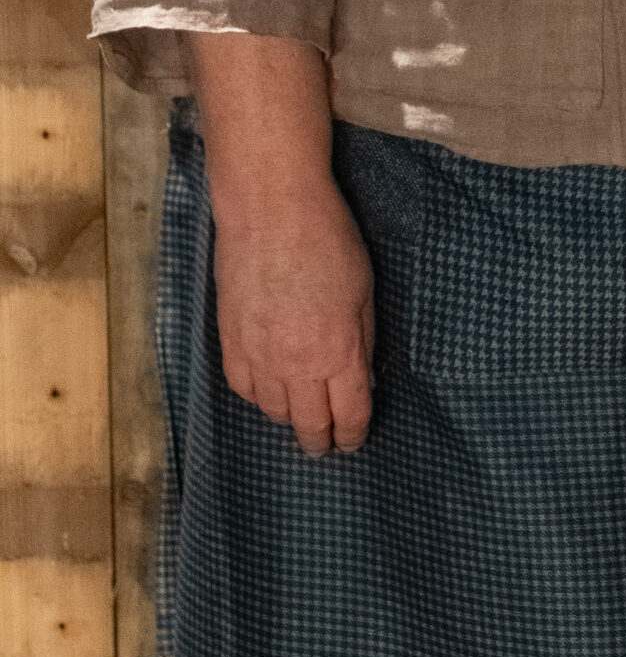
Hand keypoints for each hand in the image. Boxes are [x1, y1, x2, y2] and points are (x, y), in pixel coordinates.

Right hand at [187, 29, 373, 454]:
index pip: (349, 415)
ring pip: (273, 411)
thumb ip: (361, 339)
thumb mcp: (365, 289)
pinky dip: (257, 396)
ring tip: (298, 417)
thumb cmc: (329, 239)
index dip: (353, 434)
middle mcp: (297, 365)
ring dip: (289, 418)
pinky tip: (266, 391)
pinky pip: (242, 387)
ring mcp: (258, 355)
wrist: (271, 210)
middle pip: (308, 424)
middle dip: (320, 440)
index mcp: (339, 353)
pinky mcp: (229, 340)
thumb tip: (361, 373)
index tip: (353, 441)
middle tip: (324, 446)